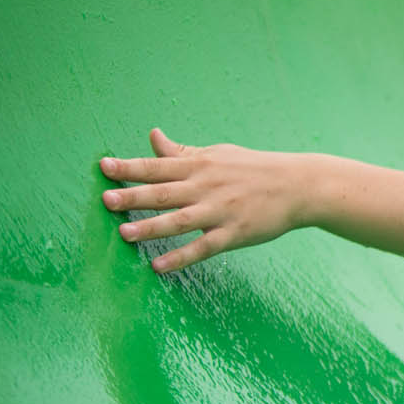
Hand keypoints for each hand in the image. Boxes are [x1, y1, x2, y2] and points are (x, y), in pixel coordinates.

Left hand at [100, 128, 305, 273]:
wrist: (299, 185)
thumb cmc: (254, 168)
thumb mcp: (218, 154)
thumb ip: (182, 151)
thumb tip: (152, 136)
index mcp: (201, 166)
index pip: (158, 166)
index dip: (130, 167)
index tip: (103, 166)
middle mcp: (207, 187)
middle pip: (164, 192)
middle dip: (133, 196)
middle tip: (106, 200)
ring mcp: (221, 211)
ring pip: (180, 221)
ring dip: (151, 227)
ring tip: (125, 234)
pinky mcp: (234, 233)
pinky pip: (203, 247)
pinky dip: (181, 257)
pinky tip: (159, 266)